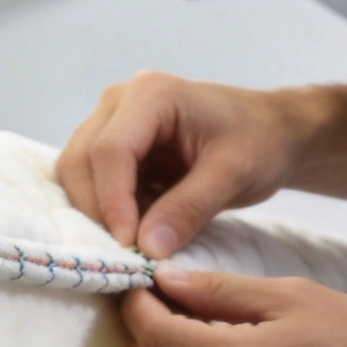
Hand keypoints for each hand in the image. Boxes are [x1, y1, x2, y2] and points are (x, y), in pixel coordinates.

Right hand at [57, 71, 308, 258]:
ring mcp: (111, 121)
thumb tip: (147, 249)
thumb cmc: (259, 143)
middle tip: (127, 252)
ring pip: (76, 173)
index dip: (113, 202)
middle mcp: (119, 101)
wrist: (270, 133)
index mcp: (151, 94)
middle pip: (80, 160)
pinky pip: (91, 182)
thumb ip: (189, 209)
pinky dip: (106, 210)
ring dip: (97, 211)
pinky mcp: (113, 146)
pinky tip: (138, 228)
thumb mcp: (233, 176)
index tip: (129, 247)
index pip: (110, 151)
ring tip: (135, 240)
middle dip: (97, 210)